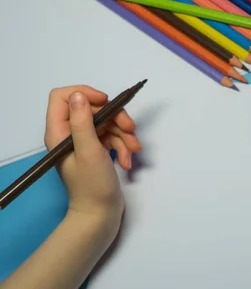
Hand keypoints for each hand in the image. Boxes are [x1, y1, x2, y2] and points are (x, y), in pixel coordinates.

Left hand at [44, 85, 141, 219]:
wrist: (100, 215)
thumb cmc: (91, 185)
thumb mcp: (88, 150)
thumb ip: (82, 122)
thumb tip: (79, 94)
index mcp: (59, 132)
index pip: (64, 96)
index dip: (85, 94)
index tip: (106, 102)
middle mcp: (69, 134)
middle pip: (93, 109)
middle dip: (116, 118)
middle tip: (130, 128)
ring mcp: (84, 142)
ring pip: (107, 123)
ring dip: (124, 135)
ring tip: (133, 151)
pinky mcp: (97, 150)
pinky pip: (113, 137)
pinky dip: (123, 146)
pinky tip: (127, 160)